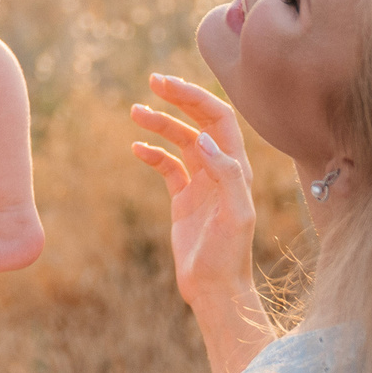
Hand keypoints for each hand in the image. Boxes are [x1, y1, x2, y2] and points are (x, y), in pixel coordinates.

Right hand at [129, 71, 259, 313]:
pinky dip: (152, 153)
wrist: (215, 290)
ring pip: (180, 140)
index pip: (218, 119)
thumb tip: (202, 139)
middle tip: (152, 82)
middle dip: (178, 99)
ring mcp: (201, 183)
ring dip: (160, 123)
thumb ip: (227, 174)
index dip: (195, 97)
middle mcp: (221, 169)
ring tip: (135, 111)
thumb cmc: (229, 255)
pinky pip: (168, 166)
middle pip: (199, 121)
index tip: (167, 85)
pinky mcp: (184, 198)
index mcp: (236, 168)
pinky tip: (136, 149)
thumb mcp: (236, 216)